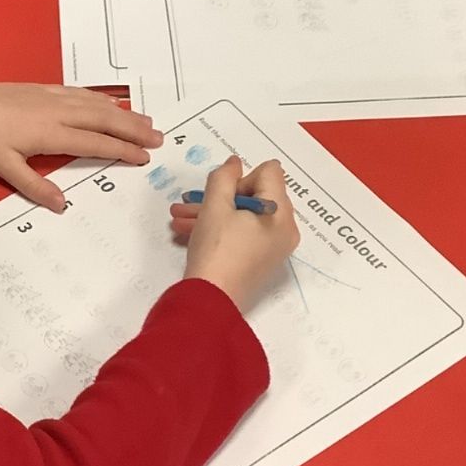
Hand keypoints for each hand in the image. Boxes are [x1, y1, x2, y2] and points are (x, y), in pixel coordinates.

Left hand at [0, 71, 161, 210]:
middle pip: (105, 120)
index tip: (144, 157)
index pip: (96, 142)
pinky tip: (110, 102)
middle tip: (158, 138)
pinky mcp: (44, 90)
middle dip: (133, 129)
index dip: (122, 150)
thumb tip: (62, 205)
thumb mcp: (4, 168)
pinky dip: (101, 99)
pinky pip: (81, 93)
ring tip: (145, 121)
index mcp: (51, 133)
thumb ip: (35, 187)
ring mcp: (52, 98)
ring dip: (123, 113)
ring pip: (96, 104)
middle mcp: (58, 112)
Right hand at [171, 156, 298, 312]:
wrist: (210, 301)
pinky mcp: (260, 262)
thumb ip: (224, 177)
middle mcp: (284, 229)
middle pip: (256, 195)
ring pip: (244, 217)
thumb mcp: (215, 206)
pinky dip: (221, 230)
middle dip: (220, 196)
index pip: (269, 173)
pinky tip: (189, 232)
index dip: (241, 178)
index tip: (220, 194)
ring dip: (213, 213)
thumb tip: (234, 164)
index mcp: (280, 213)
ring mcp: (274, 248)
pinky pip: (244, 235)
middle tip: (190, 202)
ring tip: (180, 218)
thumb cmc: (215, 251)